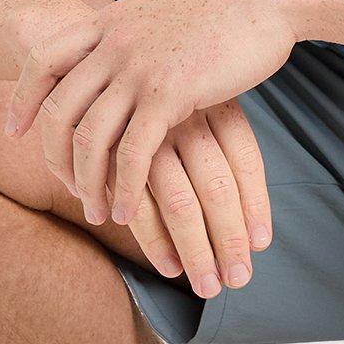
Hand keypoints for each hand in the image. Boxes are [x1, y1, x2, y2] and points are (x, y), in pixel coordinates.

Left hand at [5, 0, 296, 253]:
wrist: (268, 2)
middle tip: (64, 188)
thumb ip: (131, 35)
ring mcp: (138, 68)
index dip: (24, 99)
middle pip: (60, 109)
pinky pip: (132, 153)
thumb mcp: (160, 15)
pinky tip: (128, 212)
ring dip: (89, 183)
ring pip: (91, 137)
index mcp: (107, 22)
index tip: (16, 131)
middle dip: (54, 157)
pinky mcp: (169, 93)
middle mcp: (113, 44)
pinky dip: (125, 188)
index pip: (43, 60)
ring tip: (97, 213)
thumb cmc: (225, 12)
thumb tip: (118, 52)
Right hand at [118, 101, 271, 298]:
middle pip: (219, 188)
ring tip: (208, 285)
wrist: (84, 58)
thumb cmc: (163, 98)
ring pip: (181, 203)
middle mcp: (185, 118)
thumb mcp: (202, 103)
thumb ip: (223, 152)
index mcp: (214, 103)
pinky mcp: (112, 154)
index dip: (257, 206)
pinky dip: (154, 241)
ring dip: (197, 250)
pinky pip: (138, 206)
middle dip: (230, 240)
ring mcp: (147, 137)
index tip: (260, 245)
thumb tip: (254, 232)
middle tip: (239, 279)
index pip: (246, 159)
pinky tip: (170, 267)